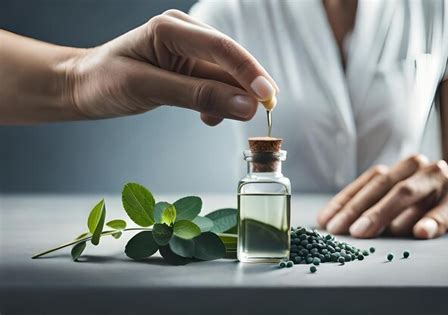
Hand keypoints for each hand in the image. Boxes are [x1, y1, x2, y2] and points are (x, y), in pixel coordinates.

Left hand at [66, 10, 277, 124]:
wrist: (83, 84)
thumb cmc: (105, 81)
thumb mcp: (148, 88)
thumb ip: (197, 95)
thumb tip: (244, 106)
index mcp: (171, 29)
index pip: (221, 48)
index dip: (248, 72)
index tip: (268, 97)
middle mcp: (184, 33)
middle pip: (229, 60)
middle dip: (247, 87)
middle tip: (259, 114)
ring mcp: (187, 50)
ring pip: (225, 75)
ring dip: (230, 99)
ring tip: (214, 120)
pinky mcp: (188, 66)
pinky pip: (214, 84)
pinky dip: (218, 102)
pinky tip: (208, 117)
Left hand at [316, 155, 447, 238]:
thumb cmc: (421, 197)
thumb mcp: (394, 196)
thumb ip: (369, 206)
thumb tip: (334, 223)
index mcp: (397, 168)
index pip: (365, 184)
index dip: (344, 203)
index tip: (326, 221)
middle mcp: (415, 168)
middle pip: (383, 187)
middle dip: (360, 210)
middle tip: (346, 230)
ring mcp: (437, 181)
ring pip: (408, 195)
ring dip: (386, 214)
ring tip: (366, 231)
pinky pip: (443, 211)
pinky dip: (431, 221)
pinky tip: (419, 232)